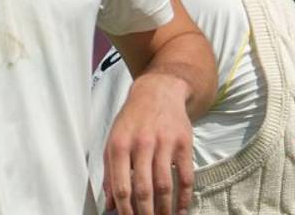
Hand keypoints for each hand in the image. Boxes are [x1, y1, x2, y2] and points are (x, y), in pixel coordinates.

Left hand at [103, 73, 194, 214]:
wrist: (158, 92)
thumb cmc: (132, 120)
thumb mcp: (113, 140)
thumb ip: (109, 172)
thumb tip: (110, 204)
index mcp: (120, 145)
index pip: (121, 186)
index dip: (124, 210)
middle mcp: (142, 144)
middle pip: (144, 189)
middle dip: (145, 214)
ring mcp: (165, 143)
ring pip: (165, 185)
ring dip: (164, 209)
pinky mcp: (184, 144)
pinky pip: (186, 176)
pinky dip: (184, 197)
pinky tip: (181, 210)